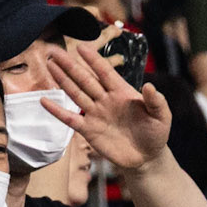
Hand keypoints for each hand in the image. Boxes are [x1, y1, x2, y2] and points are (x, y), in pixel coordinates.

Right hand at [44, 40, 171, 174]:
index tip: (81, 47)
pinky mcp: (89, 130)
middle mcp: (105, 99)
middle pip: (85, 79)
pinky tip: (44, 101)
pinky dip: (57, 111)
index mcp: (121, 92)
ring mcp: (96, 114)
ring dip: (62, 80)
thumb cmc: (155, 134)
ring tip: (49, 64)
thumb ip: (157, 101)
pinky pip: (71, 118)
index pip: (105, 72)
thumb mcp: (162, 117)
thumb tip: (150, 86)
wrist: (147, 158)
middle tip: (54, 50)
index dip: (94, 60)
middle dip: (70, 65)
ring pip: (76, 93)